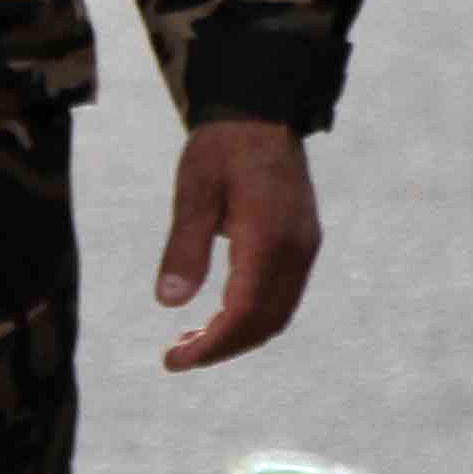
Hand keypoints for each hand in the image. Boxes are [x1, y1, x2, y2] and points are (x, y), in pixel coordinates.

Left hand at [155, 119, 320, 372]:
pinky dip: (252, 317)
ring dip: (237, 336)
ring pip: (277, 315)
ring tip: (192, 342)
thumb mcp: (193, 191)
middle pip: (264, 323)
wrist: (262, 112)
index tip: (173, 361)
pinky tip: (220, 316)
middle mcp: (295, 250)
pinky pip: (283, 296)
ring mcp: (304, 248)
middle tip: (176, 357)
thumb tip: (168, 303)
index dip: (211, 346)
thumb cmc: (221, 147)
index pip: (243, 312)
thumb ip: (184, 247)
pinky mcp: (303, 244)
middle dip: (222, 349)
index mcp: (267, 238)